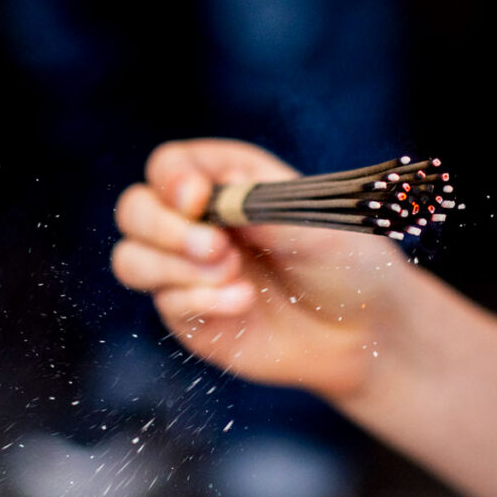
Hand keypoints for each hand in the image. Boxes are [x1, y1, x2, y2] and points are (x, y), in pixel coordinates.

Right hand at [111, 139, 409, 398]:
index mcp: (228, 180)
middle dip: (163, 228)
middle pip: (134, 209)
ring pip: (132, 259)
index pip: (169, 165)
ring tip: (232, 276)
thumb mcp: (316, 226)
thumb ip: (264, 206)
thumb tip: (222, 184)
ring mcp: (188, 269)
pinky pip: (165, 304)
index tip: (197, 199)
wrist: (364, 331)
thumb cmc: (346, 263)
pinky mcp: (191, 314)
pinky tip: (243, 304)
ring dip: (173, 268)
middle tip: (214, 247)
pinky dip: (200, 302)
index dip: (172, 179)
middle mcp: (198, 220)